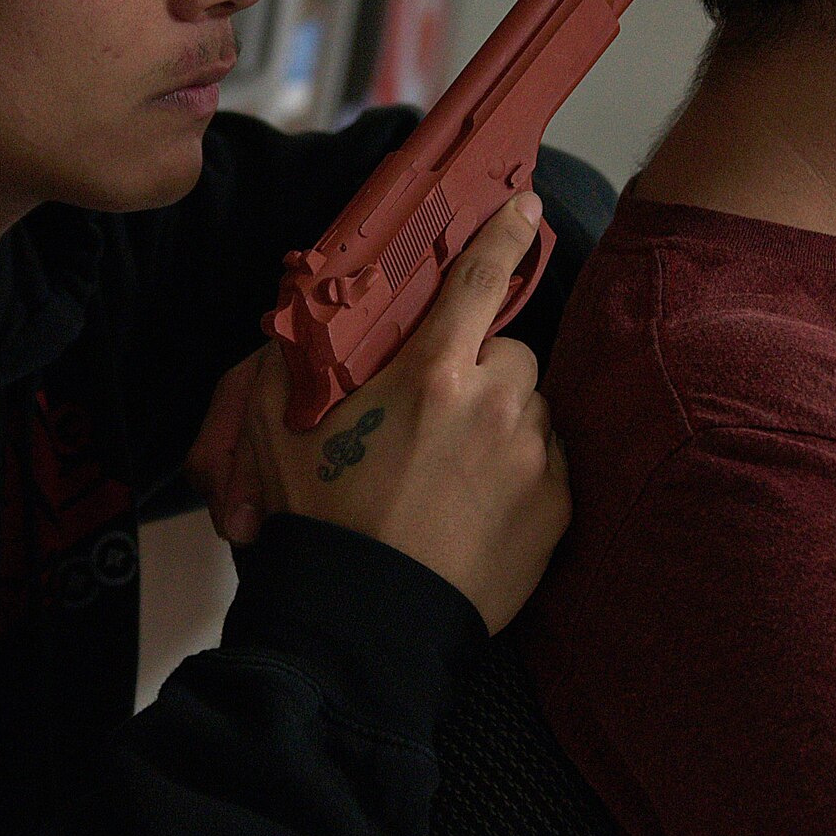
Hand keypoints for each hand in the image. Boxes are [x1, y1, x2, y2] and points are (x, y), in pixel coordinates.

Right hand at [186, 192, 570, 633]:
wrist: (363, 626)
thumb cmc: (319, 523)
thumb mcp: (279, 427)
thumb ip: (295, 356)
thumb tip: (306, 316)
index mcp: (430, 374)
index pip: (479, 280)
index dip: (503, 237)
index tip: (524, 208)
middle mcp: (494, 405)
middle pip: (509, 352)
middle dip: (480, 370)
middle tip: (438, 412)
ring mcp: (532, 459)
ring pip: (532, 406)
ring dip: (503, 420)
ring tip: (454, 468)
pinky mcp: (556, 510)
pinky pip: (549, 462)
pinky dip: (521, 472)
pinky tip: (477, 505)